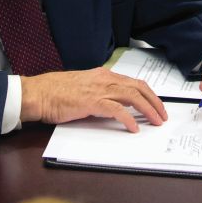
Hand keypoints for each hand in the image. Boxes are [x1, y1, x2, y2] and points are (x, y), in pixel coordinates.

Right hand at [20, 68, 166, 131]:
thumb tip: (116, 105)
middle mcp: (104, 79)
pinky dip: (128, 119)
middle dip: (154, 102)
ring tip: (155, 121)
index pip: (133, 82)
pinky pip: (116, 110)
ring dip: (147, 109)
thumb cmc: (56, 92)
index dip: (148, 94)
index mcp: (103, 75)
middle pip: (138, 87)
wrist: (39, 93)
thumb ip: (100, 93)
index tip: (157, 105)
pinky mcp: (91, 102)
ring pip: (132, 96)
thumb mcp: (84, 88)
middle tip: (162, 115)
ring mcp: (98, 89)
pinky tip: (134, 127)